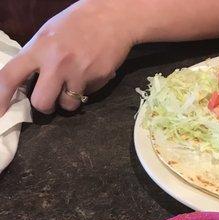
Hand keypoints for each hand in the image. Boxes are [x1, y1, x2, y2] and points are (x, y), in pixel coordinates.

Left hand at [0, 0, 133, 115]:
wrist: (112, 17)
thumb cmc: (77, 23)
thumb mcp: (48, 34)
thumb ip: (36, 57)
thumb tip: (27, 82)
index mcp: (39, 48)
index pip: (10, 77)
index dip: (1, 98)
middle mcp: (57, 63)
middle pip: (41, 102)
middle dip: (45, 106)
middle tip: (51, 100)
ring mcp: (79, 73)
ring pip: (67, 104)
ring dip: (69, 100)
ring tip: (75, 85)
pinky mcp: (99, 79)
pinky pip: (87, 95)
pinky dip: (87, 89)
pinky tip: (91, 73)